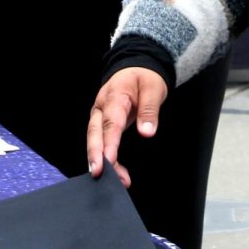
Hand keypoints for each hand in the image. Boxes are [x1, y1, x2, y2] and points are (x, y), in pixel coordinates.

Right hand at [86, 67, 167, 187]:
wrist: (136, 68)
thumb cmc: (144, 78)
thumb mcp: (153, 89)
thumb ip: (149, 110)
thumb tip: (147, 132)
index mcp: (115, 96)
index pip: (110, 122)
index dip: (109, 142)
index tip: (109, 159)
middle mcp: (102, 106)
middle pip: (95, 132)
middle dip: (95, 154)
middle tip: (98, 173)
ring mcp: (100, 114)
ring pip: (95, 138)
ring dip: (102, 159)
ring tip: (116, 180)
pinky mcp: (103, 122)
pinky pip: (101, 140)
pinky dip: (107, 156)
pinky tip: (116, 171)